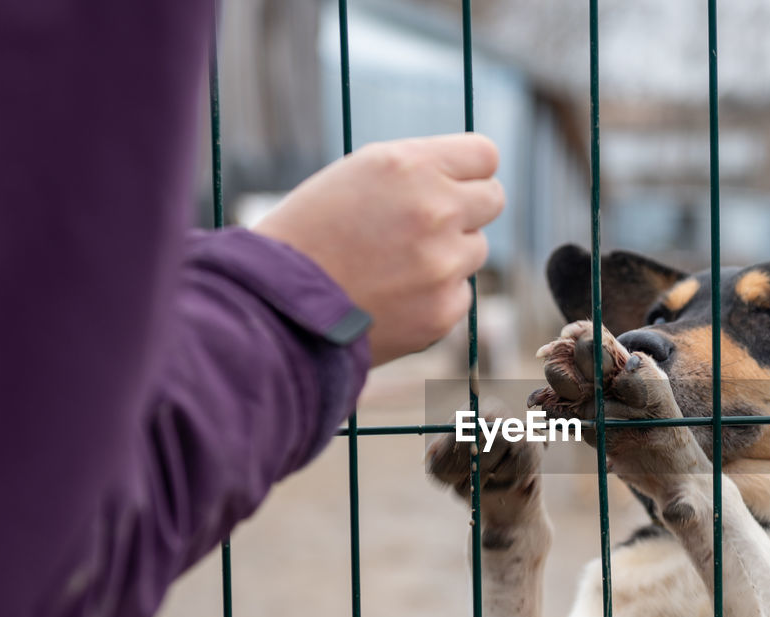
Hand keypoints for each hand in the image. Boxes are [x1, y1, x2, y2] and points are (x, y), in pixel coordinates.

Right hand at [254, 133, 503, 365]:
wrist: (275, 305)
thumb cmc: (308, 235)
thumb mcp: (355, 177)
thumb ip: (417, 173)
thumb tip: (469, 181)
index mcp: (409, 166)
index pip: (485, 156)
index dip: (470, 171)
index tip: (457, 183)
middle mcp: (435, 210)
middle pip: (494, 199)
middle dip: (468, 209)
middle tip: (431, 225)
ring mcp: (444, 264)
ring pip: (476, 250)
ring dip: (448, 255)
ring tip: (395, 265)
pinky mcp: (444, 309)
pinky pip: (460, 293)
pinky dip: (435, 296)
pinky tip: (393, 298)